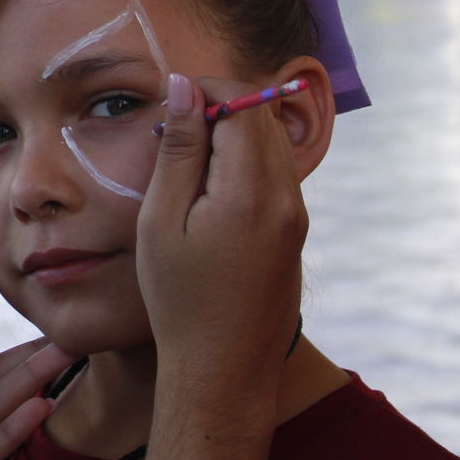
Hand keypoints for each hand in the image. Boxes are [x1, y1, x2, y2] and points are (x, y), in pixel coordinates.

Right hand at [136, 73, 306, 394]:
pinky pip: (275, 175)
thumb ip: (178, 150)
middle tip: (174, 134)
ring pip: (272, 144)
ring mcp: (297, 217)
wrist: (224, 372)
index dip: (206, 90)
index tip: (170, 107)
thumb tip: (184, 87)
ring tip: (186, 168)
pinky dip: (244, 165)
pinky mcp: (295, 232)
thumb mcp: (162, 221)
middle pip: (264, 118)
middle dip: (220, 109)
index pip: (244, 104)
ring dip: (232, 137)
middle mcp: (286, 198)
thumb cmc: (180, 301)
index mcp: (252, 193)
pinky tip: (207, 197)